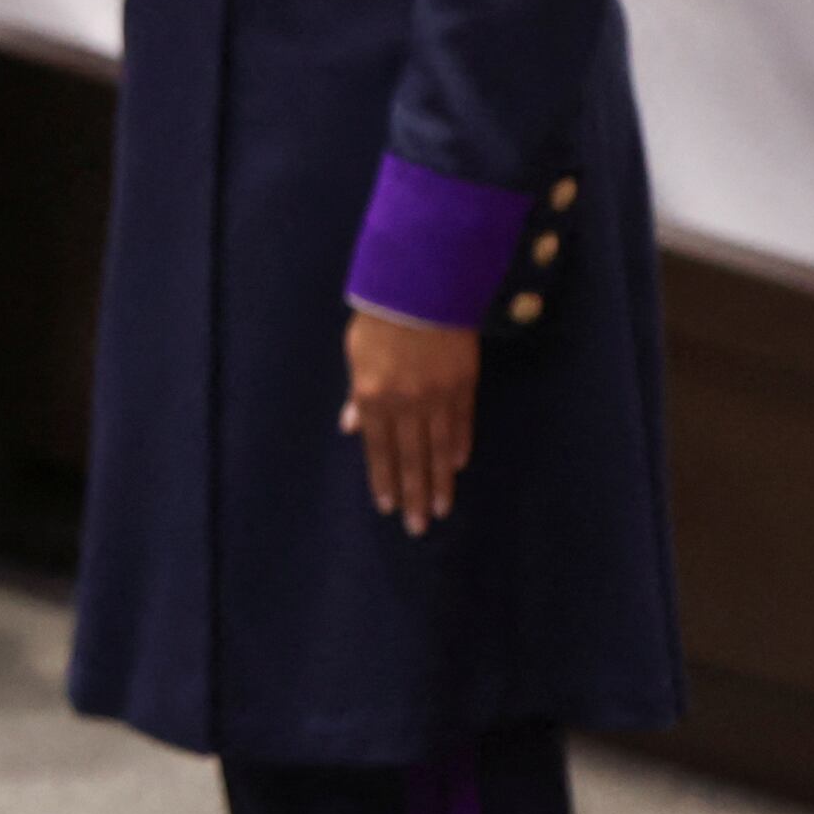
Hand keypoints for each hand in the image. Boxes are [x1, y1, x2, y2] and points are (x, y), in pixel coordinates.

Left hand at [341, 308, 481, 533]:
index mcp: (373, 397)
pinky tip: (458, 466)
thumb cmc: (380, 319)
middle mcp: (406, 402)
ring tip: (441, 509)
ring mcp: (438, 395)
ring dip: (439, 479)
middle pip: (411, 456)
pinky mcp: (464, 382)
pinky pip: (462, 421)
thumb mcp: (356, 356)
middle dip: (414, 494)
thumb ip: (356, 396)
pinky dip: (459, 445)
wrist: (423, 287)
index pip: (379, 449)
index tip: (389, 507)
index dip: (384, 479)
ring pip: (439, 446)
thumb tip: (350, 428)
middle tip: (419, 527)